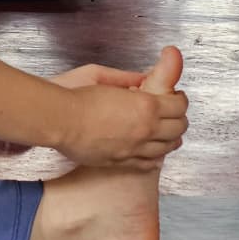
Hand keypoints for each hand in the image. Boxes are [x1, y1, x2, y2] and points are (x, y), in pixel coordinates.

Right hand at [54, 47, 186, 169]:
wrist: (58, 120)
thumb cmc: (75, 97)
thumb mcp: (99, 75)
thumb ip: (125, 77)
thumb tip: (141, 78)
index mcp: (145, 105)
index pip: (179, 105)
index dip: (180, 100)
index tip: (175, 97)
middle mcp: (145, 129)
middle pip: (179, 128)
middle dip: (179, 119)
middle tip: (172, 114)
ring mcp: (135, 148)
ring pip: (168, 148)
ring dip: (170, 138)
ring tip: (164, 132)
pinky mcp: (122, 161)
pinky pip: (150, 163)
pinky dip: (156, 157)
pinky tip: (153, 151)